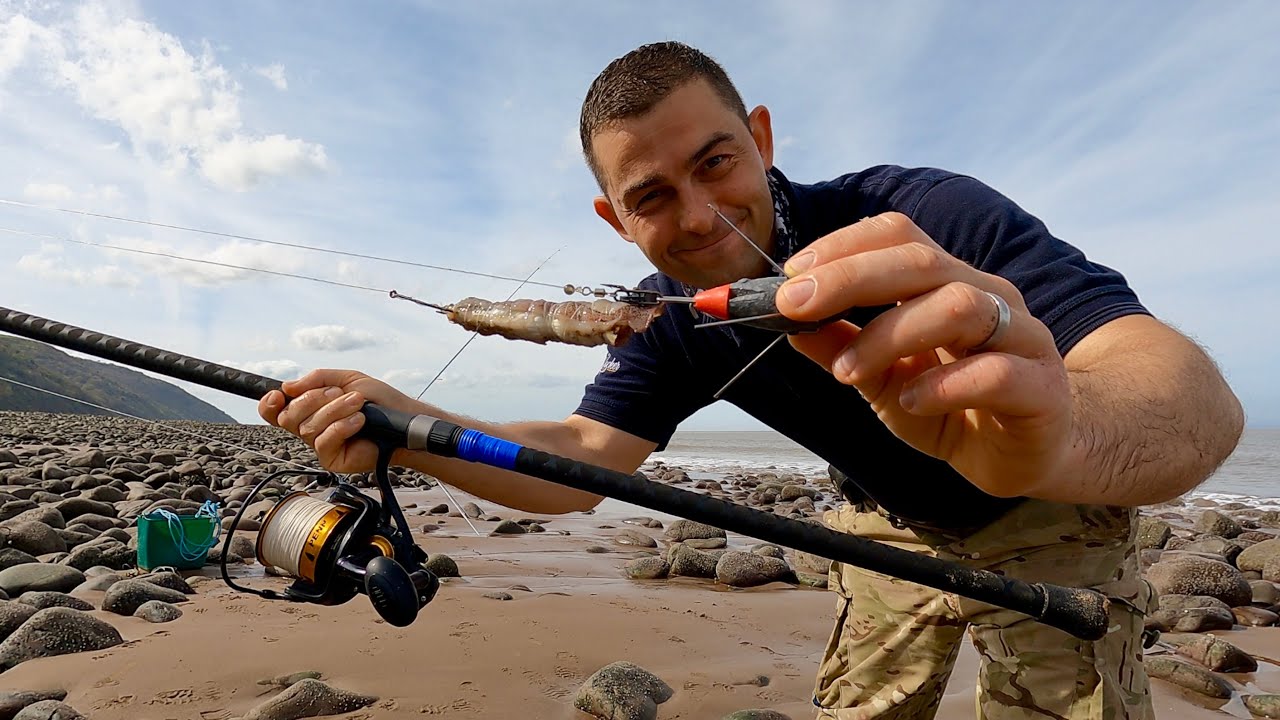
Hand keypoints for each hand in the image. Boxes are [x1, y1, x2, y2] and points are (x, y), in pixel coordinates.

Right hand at [258, 369, 413, 473]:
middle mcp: (310, 427)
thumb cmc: (378, 400)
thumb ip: (317, 379)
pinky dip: (341, 426)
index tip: (278, 394)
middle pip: (288, 417)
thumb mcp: (347, 379)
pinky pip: (323, 441)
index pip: (276, 411)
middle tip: (339, 393)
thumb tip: (287, 387)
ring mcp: (320, 444)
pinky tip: (359, 421)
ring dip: (334, 410)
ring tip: (357, 404)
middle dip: (313, 400)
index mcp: (309, 408)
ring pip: (308, 427)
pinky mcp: (331, 458)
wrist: (401, 419)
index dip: (269, 404)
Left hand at [774, 212, 1071, 497]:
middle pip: (922, 261)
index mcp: (948, 282)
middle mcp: (988, 297)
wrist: (1029, 455)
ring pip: (958, 306)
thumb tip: (787, 323)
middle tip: (796, 305)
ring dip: (889, 333)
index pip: (899, 236)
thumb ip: (840, 347)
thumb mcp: (882, 379)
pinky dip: (943, 384)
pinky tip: (911, 399)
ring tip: (846, 371)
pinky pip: (994, 372)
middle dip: (850, 277)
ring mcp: (1020, 338)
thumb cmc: (953, 407)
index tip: (790, 274)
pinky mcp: (1041, 388)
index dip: (844, 245)